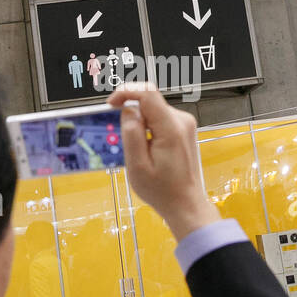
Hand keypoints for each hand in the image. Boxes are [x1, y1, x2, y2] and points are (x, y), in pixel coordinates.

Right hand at [108, 84, 218, 241]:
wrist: (185, 204)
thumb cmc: (162, 190)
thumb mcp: (138, 166)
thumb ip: (131, 134)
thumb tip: (128, 110)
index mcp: (171, 128)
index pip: (148, 93)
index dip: (126, 92)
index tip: (110, 105)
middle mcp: (181, 121)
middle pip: (149, 102)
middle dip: (131, 114)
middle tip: (122, 139)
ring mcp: (185, 125)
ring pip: (153, 111)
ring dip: (140, 124)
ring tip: (138, 151)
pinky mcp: (184, 130)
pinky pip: (160, 120)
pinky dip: (148, 129)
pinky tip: (147, 151)